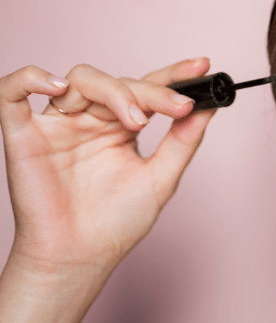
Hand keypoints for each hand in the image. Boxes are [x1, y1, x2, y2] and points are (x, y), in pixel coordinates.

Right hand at [0, 59, 214, 274]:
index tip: (203, 66)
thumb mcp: (161, 178)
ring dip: (113, 91)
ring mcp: (59, 125)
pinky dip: (30, 78)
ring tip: (135, 120)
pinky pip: (12, 92)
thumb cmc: (116, 223)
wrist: (80, 257)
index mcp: (121, 127)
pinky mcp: (24, 134)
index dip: (174, 74)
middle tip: (176, 108)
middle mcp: (91, 120)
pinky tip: (58, 87)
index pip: (148, 88)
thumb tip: (208, 108)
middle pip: (119, 83)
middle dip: (152, 92)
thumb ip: (183, 142)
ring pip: (80, 79)